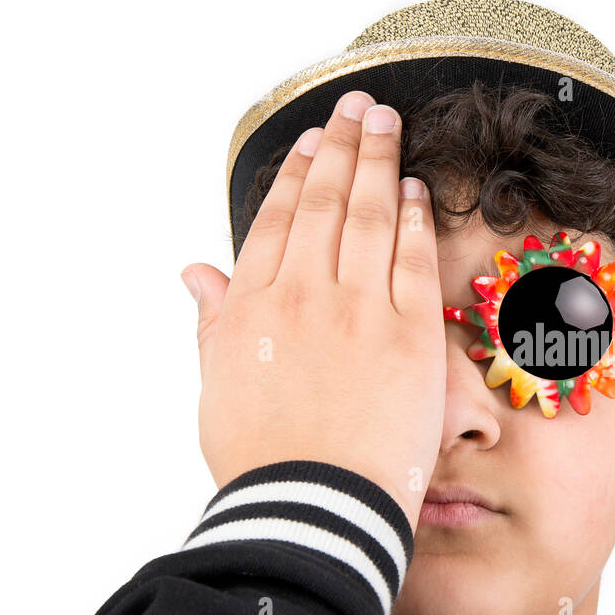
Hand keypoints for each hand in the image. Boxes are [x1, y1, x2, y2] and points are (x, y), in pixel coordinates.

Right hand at [180, 91, 445, 528]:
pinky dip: (415, 220)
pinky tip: (418, 191)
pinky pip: (413, 261)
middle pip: (326, 203)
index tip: (312, 141)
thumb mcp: (218, 388)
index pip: (278, 221)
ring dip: (379, 162)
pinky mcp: (409, 334)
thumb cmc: (264, 461)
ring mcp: (359, 310)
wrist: (315, 509)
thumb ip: (214, 322)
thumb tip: (195, 272)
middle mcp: (303, 295)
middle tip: (359, 106)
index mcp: (252, 308)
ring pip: (369, 217)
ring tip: (388, 123)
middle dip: (343, 147)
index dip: (298, 174)